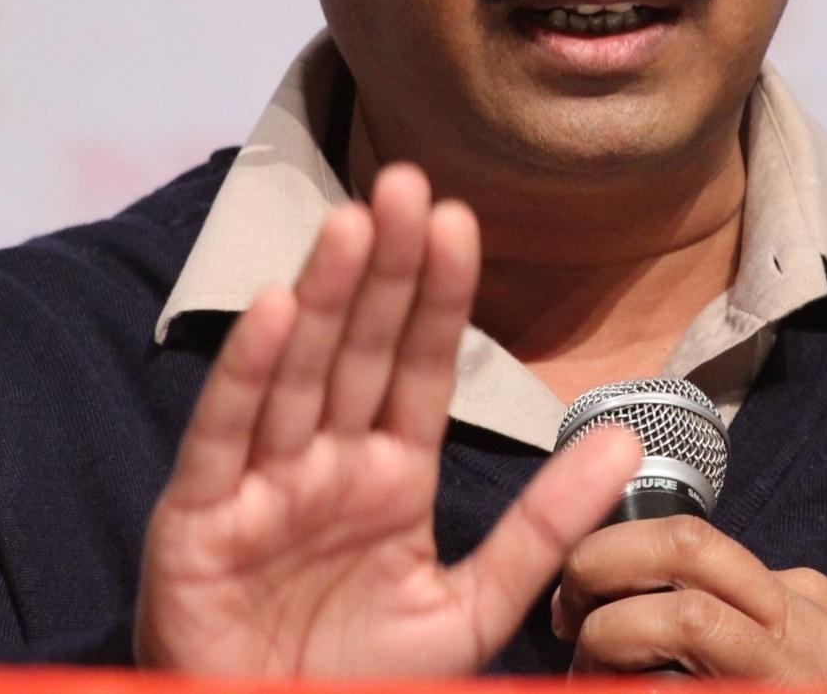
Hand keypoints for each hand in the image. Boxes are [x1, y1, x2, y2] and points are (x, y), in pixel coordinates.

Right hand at [135, 163, 643, 675]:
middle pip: (359, 349)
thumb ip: (544, 524)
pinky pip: (225, 438)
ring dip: (323, 296)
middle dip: (381, 267)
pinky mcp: (196, 523)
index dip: (436, 295)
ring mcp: (258, 488)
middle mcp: (324, 466)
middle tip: (406, 182)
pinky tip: (277, 309)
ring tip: (352, 221)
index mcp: (388, 477)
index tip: (459, 220)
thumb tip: (630, 440)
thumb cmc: (360, 684)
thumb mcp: (473, 607)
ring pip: (296, 374)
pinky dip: (248, 374)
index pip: (419, 367)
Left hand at [551, 516, 826, 680]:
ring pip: (683, 615)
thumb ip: (697, 615)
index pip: (690, 537)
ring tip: (586, 674)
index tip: (575, 592)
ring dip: (610, 637)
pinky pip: (671, 689)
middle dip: (602, 565)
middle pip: (686, 548)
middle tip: (565, 613)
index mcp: (801, 603)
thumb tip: (593, 584)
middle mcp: (810, 633)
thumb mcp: (742, 657)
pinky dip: (626, 688)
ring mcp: (794, 678)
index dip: (614, 551)